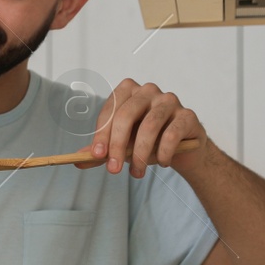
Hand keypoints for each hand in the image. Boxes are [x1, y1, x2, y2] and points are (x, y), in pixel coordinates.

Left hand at [74, 79, 207, 176]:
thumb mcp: (121, 146)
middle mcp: (148, 91)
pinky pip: (171, 134)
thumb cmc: (147, 142)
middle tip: (113, 170)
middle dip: (117, 145)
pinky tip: (162, 163)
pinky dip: (163, 153)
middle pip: (127, 115)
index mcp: (128, 91)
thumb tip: (77, 161)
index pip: (110, 110)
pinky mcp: (187, 115)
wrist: (181, 150)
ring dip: (140, 155)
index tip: (97, 156)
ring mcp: (169, 100)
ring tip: (137, 173)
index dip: (102, 134)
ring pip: (149, 126)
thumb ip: (102, 151)